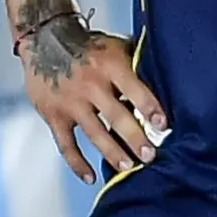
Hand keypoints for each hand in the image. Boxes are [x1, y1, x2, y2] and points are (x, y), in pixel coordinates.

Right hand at [15, 0, 167, 183]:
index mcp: (109, 65)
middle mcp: (90, 85)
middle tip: (151, 156)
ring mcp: (70, 102)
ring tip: (128, 168)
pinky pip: (66, 144)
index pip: (134, 89)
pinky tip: (90, 177)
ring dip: (113, 153)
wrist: (45, 39)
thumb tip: (170, 79)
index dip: (149, 107)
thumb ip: (137, 64)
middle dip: (135, 138)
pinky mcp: (54, 116)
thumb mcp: (115, 47)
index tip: (164, 125)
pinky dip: (77, 162)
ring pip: (95, 134)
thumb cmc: (90, 46)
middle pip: (116, 116)